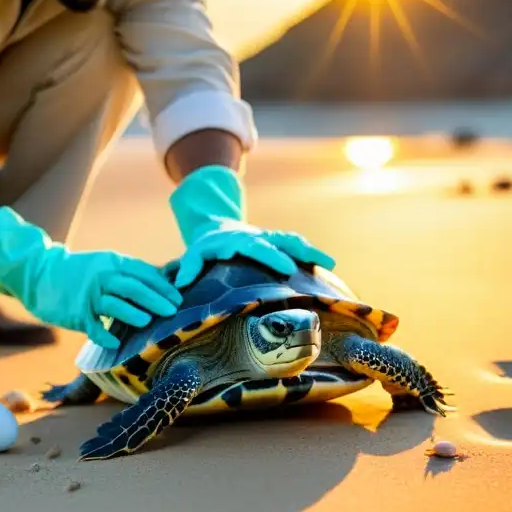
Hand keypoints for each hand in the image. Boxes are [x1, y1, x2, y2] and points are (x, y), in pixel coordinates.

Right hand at [0, 206, 180, 349]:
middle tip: (173, 310)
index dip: (162, 286)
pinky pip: (92, 326)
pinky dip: (104, 334)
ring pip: (114, 304)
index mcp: (113, 263)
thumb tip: (162, 283)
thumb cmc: (78, 272)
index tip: (178, 297)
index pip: (143, 273)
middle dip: (155, 299)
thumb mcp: (104, 264)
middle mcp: (102, 277)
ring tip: (147, 322)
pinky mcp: (75, 312)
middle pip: (133, 287)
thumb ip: (128, 273)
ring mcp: (88, 295)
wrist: (39, 273)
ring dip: (132, 313)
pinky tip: (115, 343)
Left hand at [174, 220, 334, 287]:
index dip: (269, 256)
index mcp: (237, 241)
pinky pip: (296, 245)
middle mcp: (257, 237)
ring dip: (310, 251)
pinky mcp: (278, 242)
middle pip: (275, 244)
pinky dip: (311, 253)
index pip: (253, 247)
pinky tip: (328, 265)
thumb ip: (189, 267)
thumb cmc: (205, 248)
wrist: (219, 228)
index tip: (283, 267)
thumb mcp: (194, 254)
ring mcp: (270, 238)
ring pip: (292, 241)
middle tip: (298, 270)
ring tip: (329, 263)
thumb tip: (181, 283)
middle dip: (290, 255)